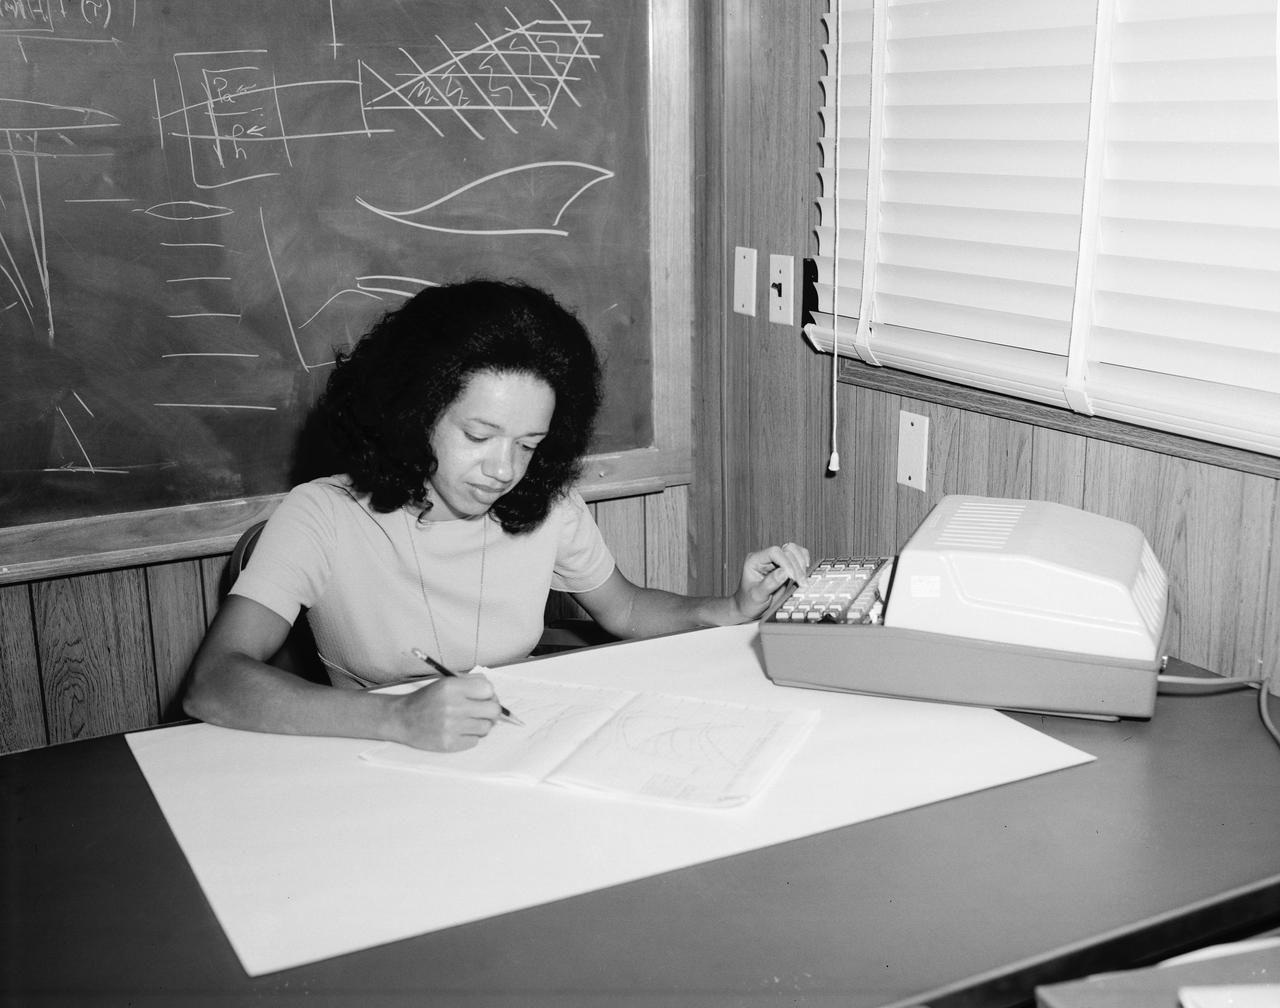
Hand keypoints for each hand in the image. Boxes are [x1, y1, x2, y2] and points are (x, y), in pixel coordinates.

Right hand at [389, 674, 503, 751]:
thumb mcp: (445, 682)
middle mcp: (453, 706)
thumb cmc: (426, 700)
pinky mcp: (449, 743)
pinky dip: (470, 737)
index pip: (488, 689)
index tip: (485, 697)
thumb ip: (470, 682)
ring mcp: (451, 727)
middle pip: (493, 710)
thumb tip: (492, 692)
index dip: (489, 693)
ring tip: (467, 721)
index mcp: (451, 687)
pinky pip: (475, 741)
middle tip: (483, 711)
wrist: (402, 719)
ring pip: (486, 727)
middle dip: (491, 710)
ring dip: (481, 724)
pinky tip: (458, 731)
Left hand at [731, 542, 810, 621]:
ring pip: (794, 551)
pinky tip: (804, 575)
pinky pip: (798, 558)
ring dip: (801, 565)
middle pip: (787, 550)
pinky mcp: (786, 567)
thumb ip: (769, 583)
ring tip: (803, 580)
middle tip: (801, 583)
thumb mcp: (757, 595)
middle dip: (796, 567)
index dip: (786, 562)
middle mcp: (766, 558)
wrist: (749, 608)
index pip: (774, 552)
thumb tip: (784, 572)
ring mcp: (776, 561)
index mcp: (755, 560)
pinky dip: (804, 565)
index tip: (791, 577)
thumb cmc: (748, 602)